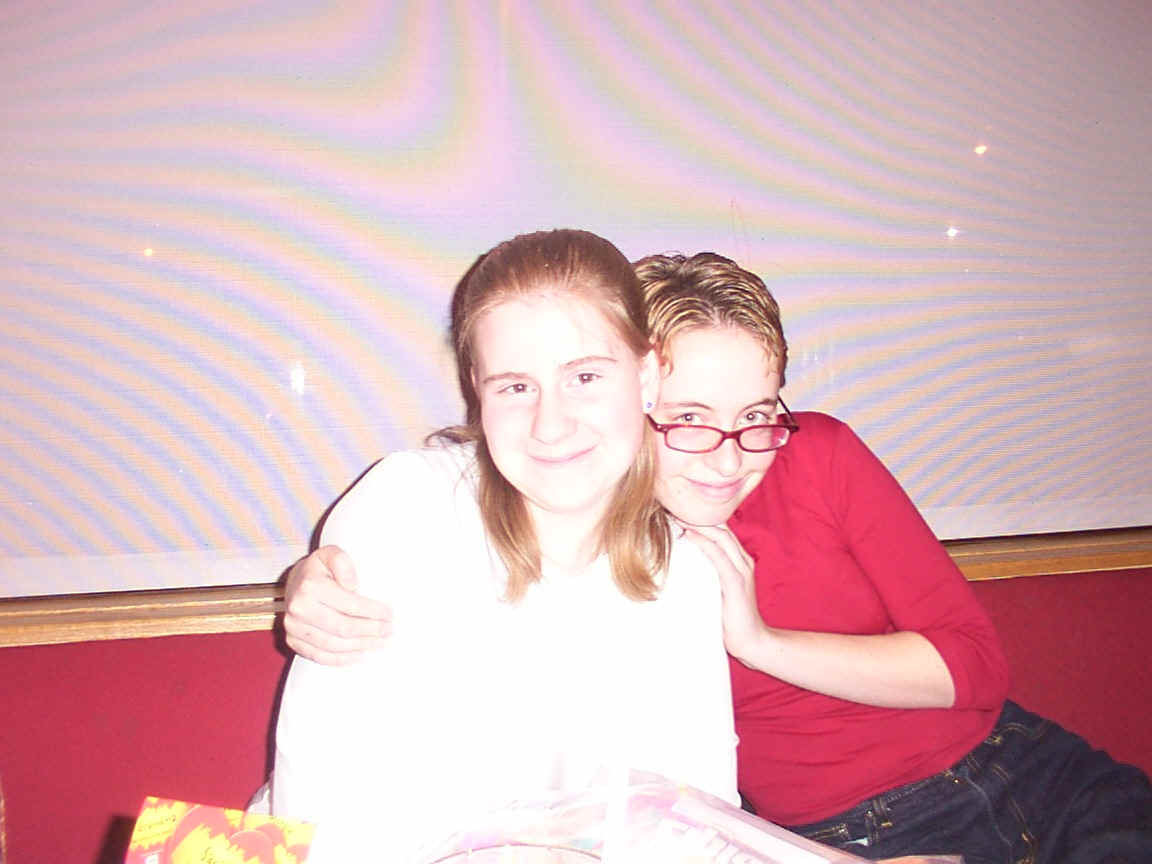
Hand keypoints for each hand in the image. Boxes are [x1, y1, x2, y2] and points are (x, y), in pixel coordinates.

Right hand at [283, 545, 392, 664]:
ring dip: (360, 647)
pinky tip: (359, 655)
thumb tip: (353, 585)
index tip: (389, 614)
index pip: (350, 605)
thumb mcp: (330, 553)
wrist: (294, 582)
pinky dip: (341, 659)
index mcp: (311, 586)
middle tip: (388, 631)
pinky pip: (319, 656)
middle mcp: (299, 608)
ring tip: (379, 643)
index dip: (373, 612)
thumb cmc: (318, 569)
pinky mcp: (292, 641)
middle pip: (343, 628)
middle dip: (370, 631)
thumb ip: (342, 561)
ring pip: (333, 645)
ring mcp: (293, 627)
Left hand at [677, 522, 766, 663]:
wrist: (752, 641)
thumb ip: (707, 574)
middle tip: (672, 505)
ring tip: (677, 513)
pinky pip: (720, 556)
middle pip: (719, 528)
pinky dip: (705, 543)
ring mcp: (741, 569)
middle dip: (696, 515)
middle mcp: (742, 560)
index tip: (676, 509)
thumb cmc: (731, 618)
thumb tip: (682, 565)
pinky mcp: (736, 582)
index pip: (719, 530)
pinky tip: (690, 534)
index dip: (699, 518)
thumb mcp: (717, 590)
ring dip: (698, 524)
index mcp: (738, 560)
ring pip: (720, 537)